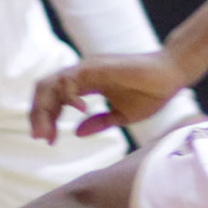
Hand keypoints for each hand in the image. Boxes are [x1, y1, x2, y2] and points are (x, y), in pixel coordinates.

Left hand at [29, 50, 193, 142]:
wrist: (170, 76)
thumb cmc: (150, 93)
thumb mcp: (121, 116)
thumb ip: (98, 123)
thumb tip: (76, 133)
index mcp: (85, 85)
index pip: (54, 100)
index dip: (47, 120)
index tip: (50, 141)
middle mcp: (81, 74)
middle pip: (45, 91)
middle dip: (38, 115)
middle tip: (40, 138)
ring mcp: (86, 68)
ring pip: (50, 84)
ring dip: (44, 109)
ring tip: (47, 131)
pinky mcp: (95, 66)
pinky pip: (70, 79)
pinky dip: (67, 96)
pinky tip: (77, 110)